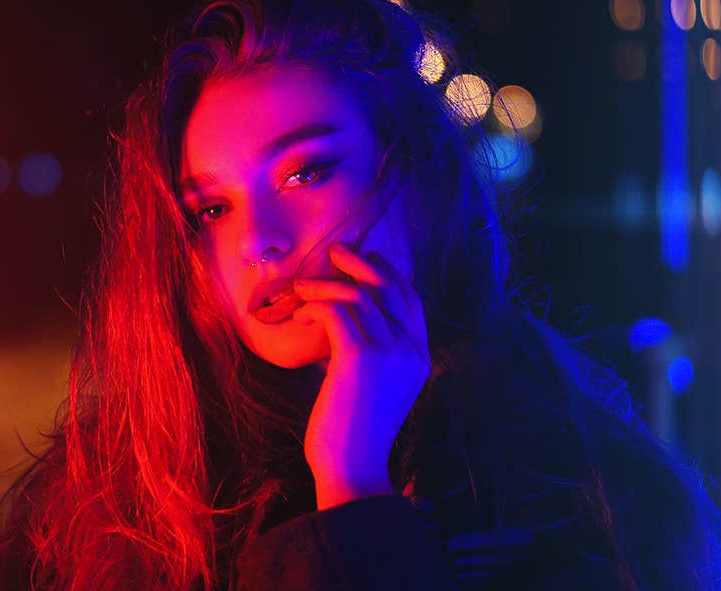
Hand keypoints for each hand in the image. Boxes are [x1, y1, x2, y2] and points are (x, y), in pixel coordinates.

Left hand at [291, 242, 431, 507]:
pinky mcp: (361, 357)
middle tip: (335, 252)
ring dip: (325, 286)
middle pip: (390, 287)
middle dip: (362, 263)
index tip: (366, 258)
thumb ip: (373, 354)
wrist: (352, 469)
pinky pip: (337, 311)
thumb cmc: (354, 433)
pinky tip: (300, 313)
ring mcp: (390, 352)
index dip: (389, 272)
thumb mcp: (374, 387)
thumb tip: (345, 321)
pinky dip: (315, 305)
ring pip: (358, 295)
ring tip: (302, 288)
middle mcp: (412, 350)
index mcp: (420, 357)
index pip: (410, 299)